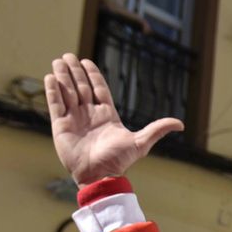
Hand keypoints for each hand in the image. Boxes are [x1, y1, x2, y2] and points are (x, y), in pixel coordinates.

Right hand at [44, 54, 182, 184]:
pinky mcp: (61, 126)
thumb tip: (181, 124)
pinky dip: (53, 90)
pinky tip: (51, 76)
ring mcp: (74, 119)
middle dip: (74, 71)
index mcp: (106, 115)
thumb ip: (158, 129)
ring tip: (59, 60)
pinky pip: (55, 104)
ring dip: (63, 76)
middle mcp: (89, 115)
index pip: (98, 89)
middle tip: (68, 55)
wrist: (100, 175)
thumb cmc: (119, 161)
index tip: (86, 61)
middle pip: (81, 87)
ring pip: (68, 92)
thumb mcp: (141, 142)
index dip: (92, 75)